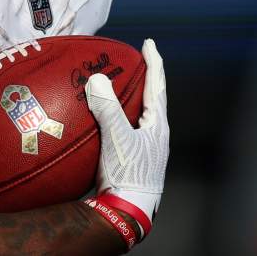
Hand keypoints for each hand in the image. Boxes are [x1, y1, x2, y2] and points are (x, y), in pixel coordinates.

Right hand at [85, 38, 168, 240]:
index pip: (157, 86)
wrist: (125, 213)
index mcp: (157, 126)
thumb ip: (108, 108)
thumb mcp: (117, 138)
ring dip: (130, 97)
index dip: (153, 63)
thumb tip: (99, 79)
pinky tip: (104, 117)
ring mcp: (144, 148)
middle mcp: (154, 135)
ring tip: (119, 84)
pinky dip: (118, 115)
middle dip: (143, 78)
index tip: (148, 44)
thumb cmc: (127, 176)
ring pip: (139, 114)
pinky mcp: (132, 159)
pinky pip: (126, 127)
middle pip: (151, 98)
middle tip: (134, 60)